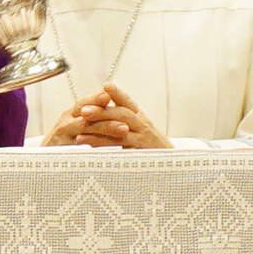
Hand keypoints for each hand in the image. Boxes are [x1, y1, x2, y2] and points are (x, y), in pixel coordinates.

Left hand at [55, 85, 169, 149]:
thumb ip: (125, 117)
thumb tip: (107, 101)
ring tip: (80, 135)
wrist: (172, 168)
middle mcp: (144, 127)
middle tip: (83, 111)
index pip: (129, 103)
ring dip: (99, 134)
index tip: (106, 85)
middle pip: (123, 115)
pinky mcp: (141, 157)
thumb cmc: (151, 147)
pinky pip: (122, 152)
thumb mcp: (140, 129)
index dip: (118, 93)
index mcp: (141, 118)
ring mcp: (144, 142)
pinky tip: (93, 152)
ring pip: (120, 134)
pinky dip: (107, 152)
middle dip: (102, 112)